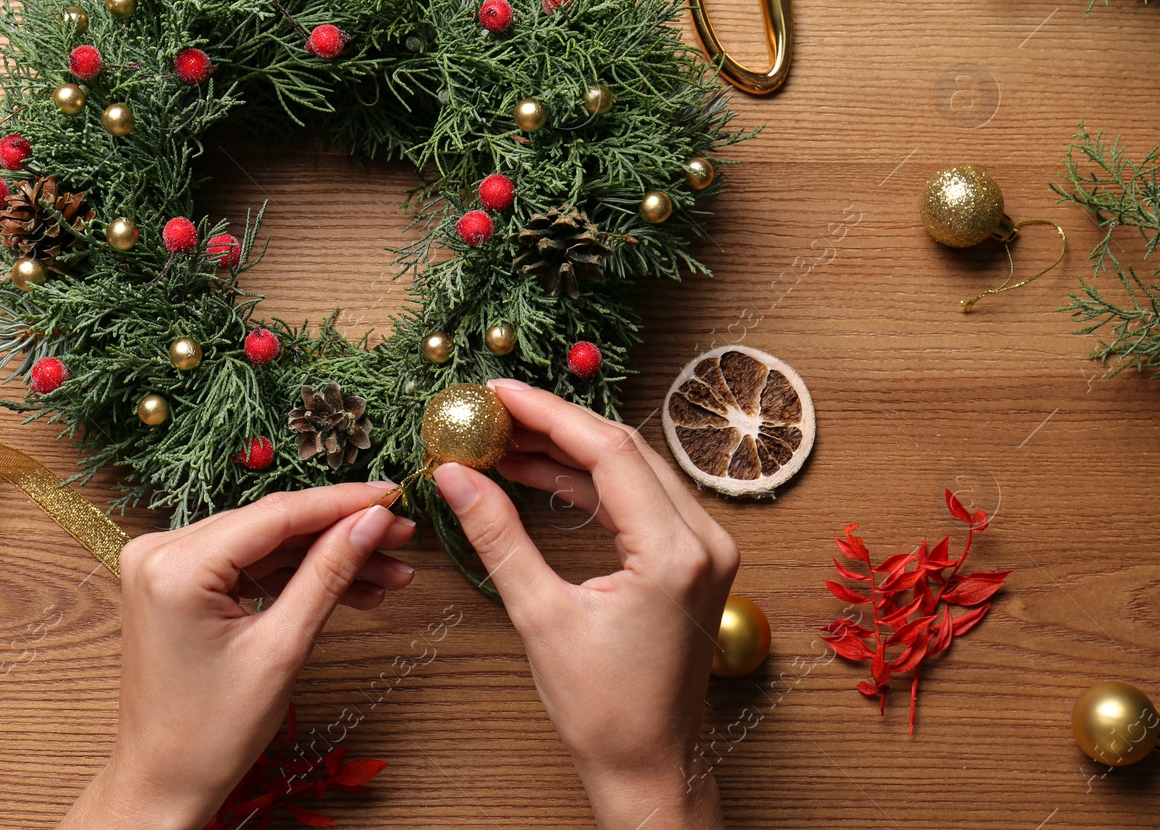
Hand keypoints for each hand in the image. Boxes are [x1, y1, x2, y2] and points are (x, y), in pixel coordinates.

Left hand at [58, 483, 416, 829]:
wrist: (163, 782)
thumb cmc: (211, 732)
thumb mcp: (281, 649)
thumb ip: (328, 575)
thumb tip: (372, 521)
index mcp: (175, 565)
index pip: (276, 514)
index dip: (342, 502)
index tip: (394, 494)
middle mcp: (160, 551)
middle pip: (272, 526)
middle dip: (341, 533)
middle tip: (402, 538)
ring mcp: (164, 565)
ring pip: (265, 545)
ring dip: (325, 558)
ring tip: (388, 575)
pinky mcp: (176, 582)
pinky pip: (246, 565)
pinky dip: (294, 576)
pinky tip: (349, 588)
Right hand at [432, 380, 737, 829]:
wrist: (652, 766)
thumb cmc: (605, 711)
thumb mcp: (539, 617)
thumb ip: (497, 536)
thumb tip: (455, 475)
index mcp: (674, 552)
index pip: (608, 450)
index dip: (547, 413)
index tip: (496, 393)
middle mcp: (703, 540)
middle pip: (624, 449)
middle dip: (554, 424)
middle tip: (491, 412)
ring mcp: (704, 548)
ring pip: (632, 469)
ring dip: (569, 451)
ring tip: (503, 440)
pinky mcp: (692, 560)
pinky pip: (638, 498)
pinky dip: (588, 482)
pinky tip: (539, 473)